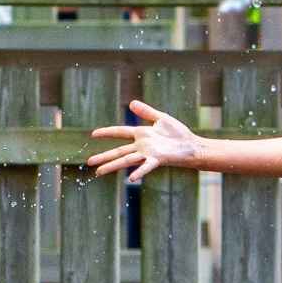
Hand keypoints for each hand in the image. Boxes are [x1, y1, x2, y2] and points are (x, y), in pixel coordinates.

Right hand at [87, 100, 201, 180]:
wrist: (192, 145)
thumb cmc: (178, 133)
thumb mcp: (161, 118)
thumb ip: (146, 112)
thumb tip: (131, 103)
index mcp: (141, 134)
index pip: (120, 132)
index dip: (107, 132)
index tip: (93, 134)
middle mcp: (141, 146)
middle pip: (118, 151)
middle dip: (104, 156)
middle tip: (89, 162)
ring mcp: (148, 153)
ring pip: (126, 160)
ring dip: (112, 165)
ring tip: (99, 172)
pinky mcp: (157, 159)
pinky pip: (146, 166)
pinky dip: (139, 172)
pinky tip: (131, 179)